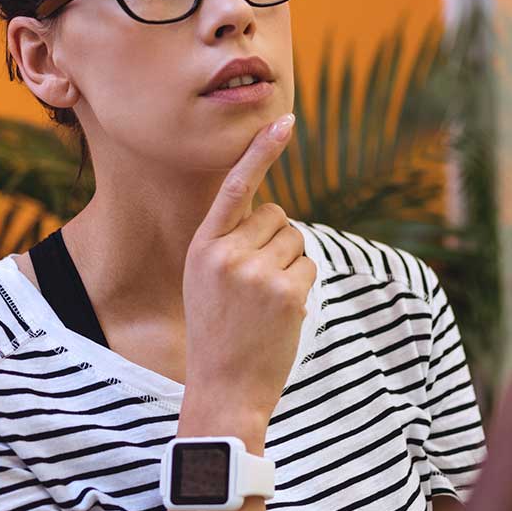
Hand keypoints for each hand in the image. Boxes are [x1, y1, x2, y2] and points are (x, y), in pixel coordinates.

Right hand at [182, 114, 315, 426]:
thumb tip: (275, 216)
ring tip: (265, 301)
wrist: (224, 388)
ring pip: (296, 240)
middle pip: (276, 216)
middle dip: (276, 242)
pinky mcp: (286, 291)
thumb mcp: (205, 281)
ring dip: (290, 264)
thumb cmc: (217, 333)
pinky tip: (280, 312)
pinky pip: (309, 265)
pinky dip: (302, 284)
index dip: (261, 152)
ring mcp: (257, 272)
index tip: (284, 121)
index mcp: (202, 246)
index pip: (235, 188)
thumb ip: (230, 245)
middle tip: (256, 283)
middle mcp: (227, 254)